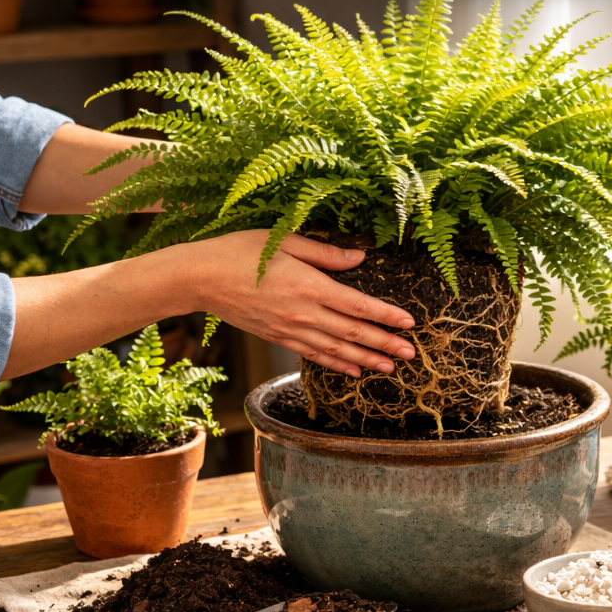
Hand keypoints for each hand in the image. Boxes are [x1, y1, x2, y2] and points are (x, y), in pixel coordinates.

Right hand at [186, 231, 415, 376]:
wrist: (199, 277)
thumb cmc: (239, 251)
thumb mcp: (285, 240)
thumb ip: (326, 253)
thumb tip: (360, 258)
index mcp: (309, 286)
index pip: (358, 305)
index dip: (386, 316)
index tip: (409, 323)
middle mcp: (303, 313)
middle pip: (353, 333)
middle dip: (385, 345)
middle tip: (411, 355)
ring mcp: (290, 329)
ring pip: (337, 349)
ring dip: (366, 360)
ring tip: (390, 369)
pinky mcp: (277, 337)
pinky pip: (314, 354)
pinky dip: (336, 364)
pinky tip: (354, 371)